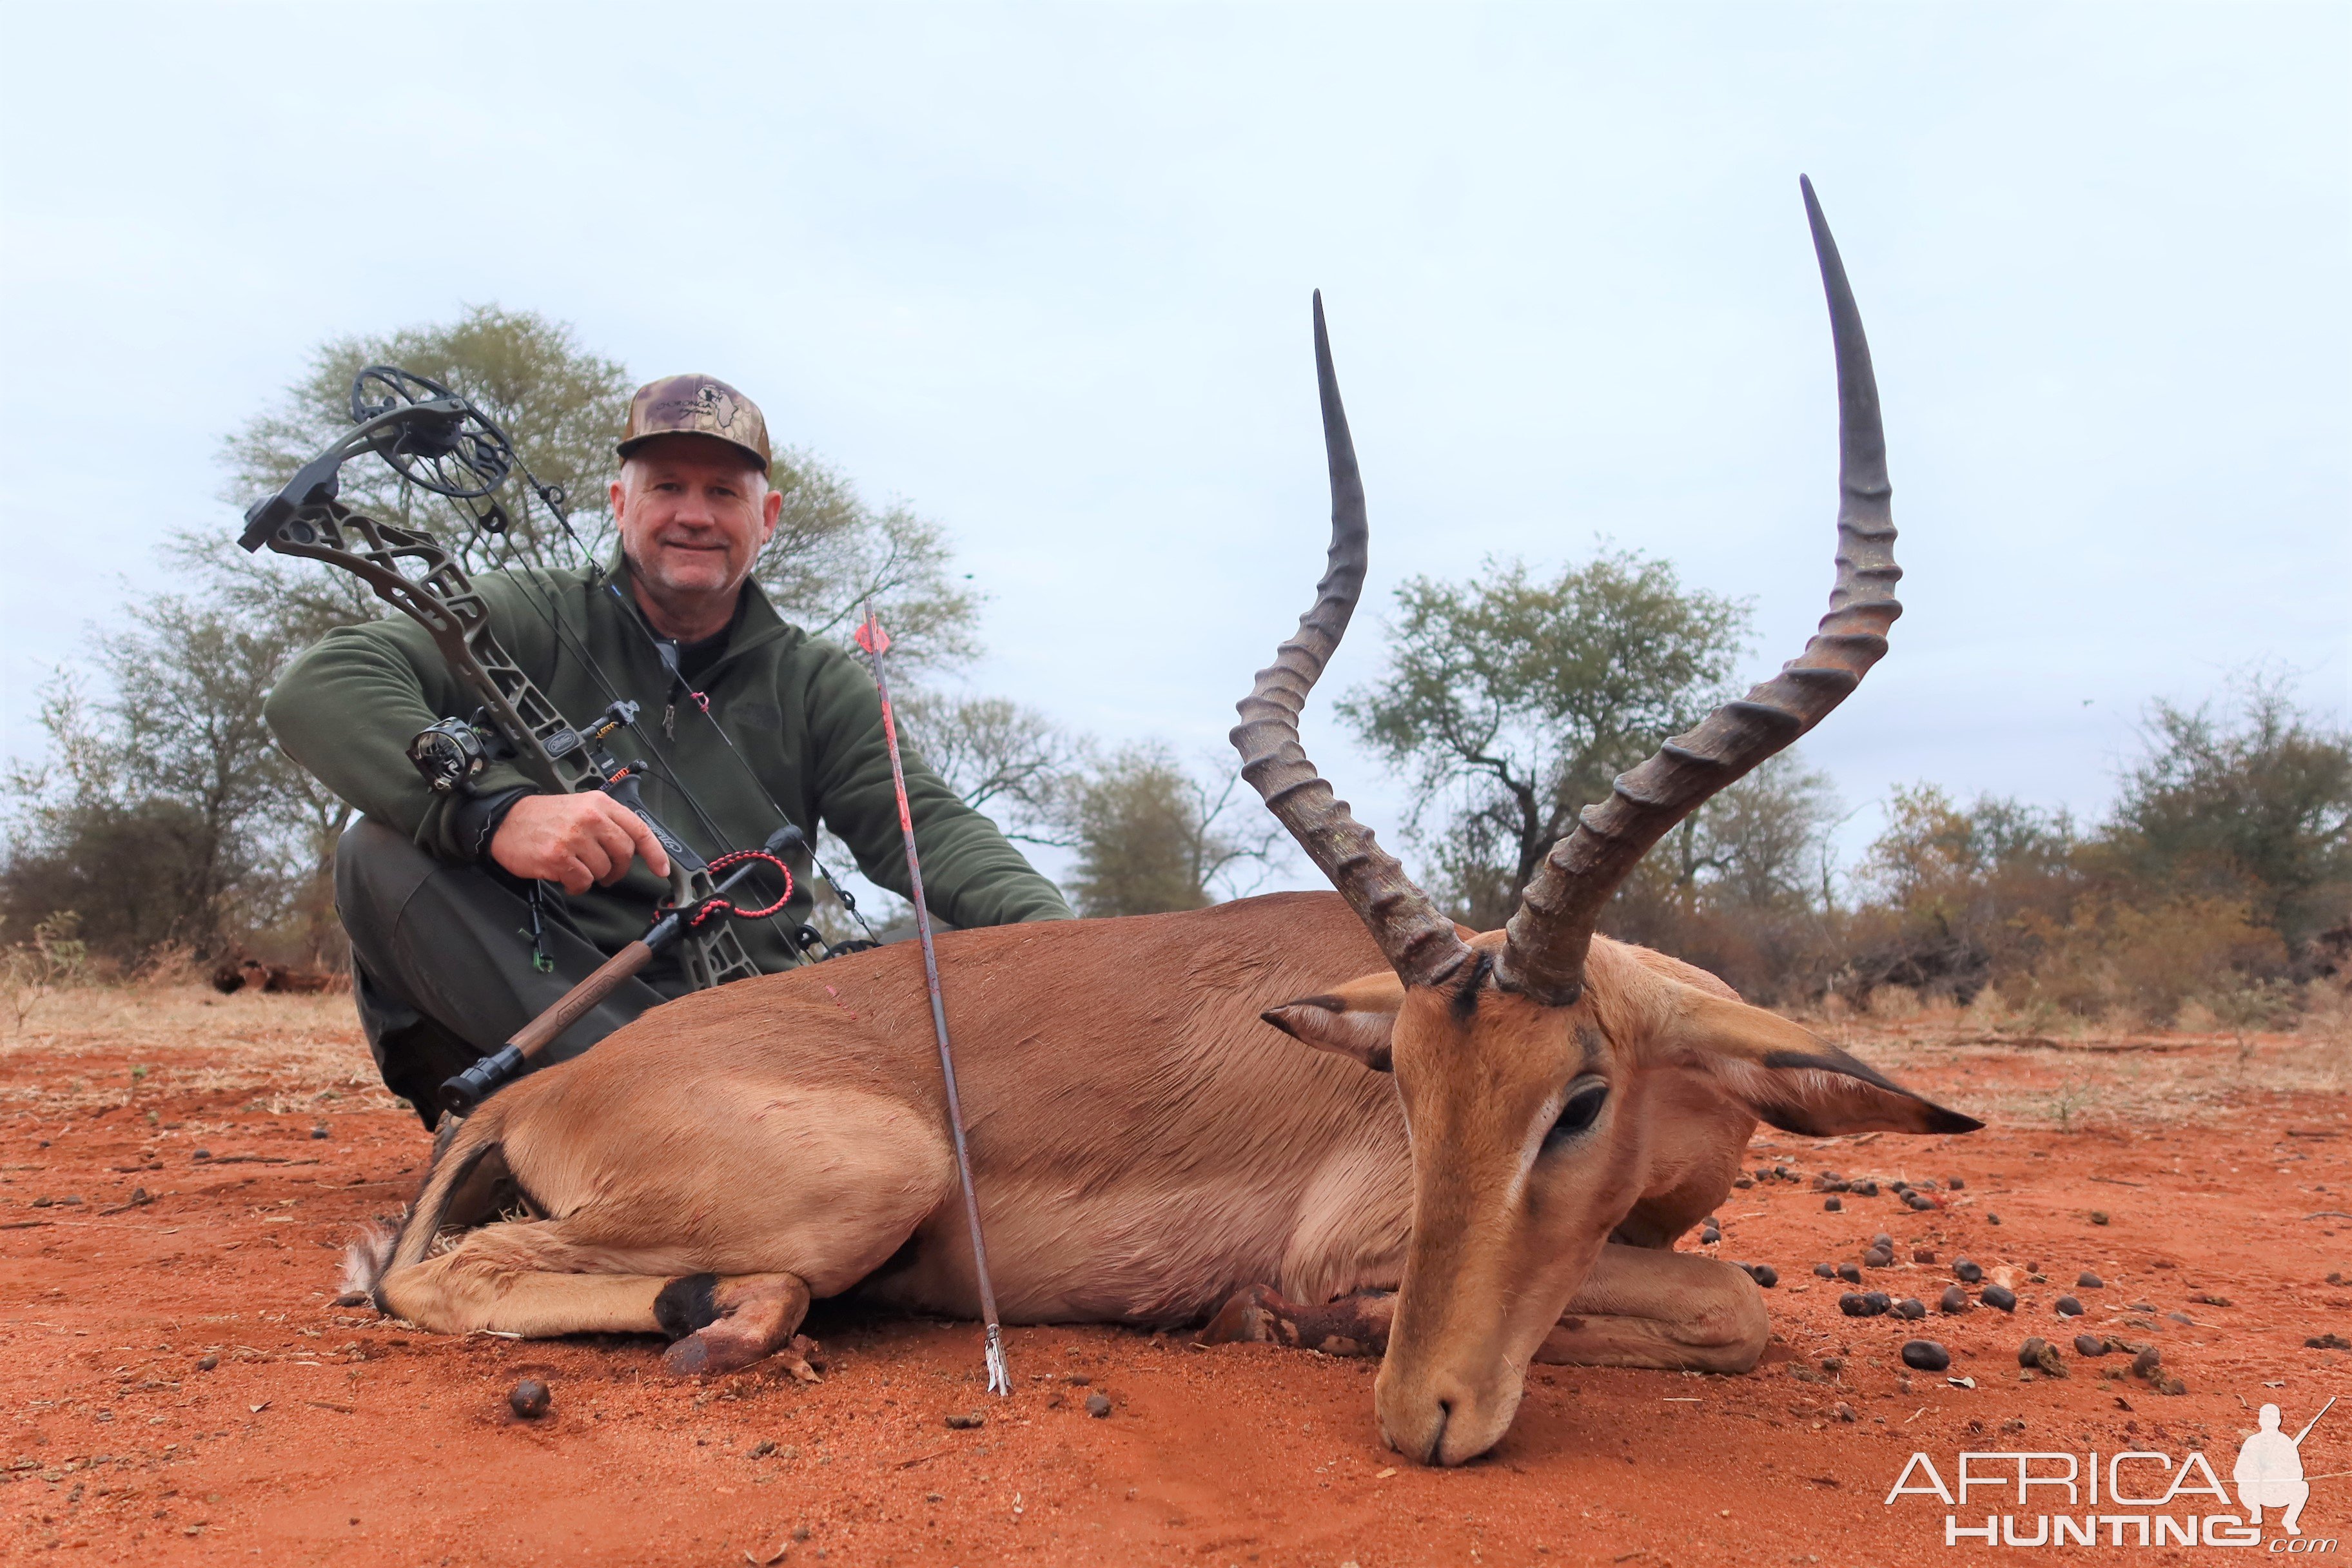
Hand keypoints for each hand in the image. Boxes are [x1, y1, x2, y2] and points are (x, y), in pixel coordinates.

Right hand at [491, 793, 670, 894]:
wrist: (505, 820)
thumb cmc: (545, 818)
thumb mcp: (581, 808)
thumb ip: (608, 823)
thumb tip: (634, 849)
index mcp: (600, 804)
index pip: (638, 829)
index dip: (654, 853)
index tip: (662, 870)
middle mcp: (590, 818)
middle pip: (624, 854)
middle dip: (618, 869)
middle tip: (606, 873)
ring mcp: (574, 837)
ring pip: (603, 870)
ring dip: (593, 876)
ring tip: (576, 868)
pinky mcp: (558, 857)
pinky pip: (582, 882)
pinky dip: (576, 886)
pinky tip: (565, 877)